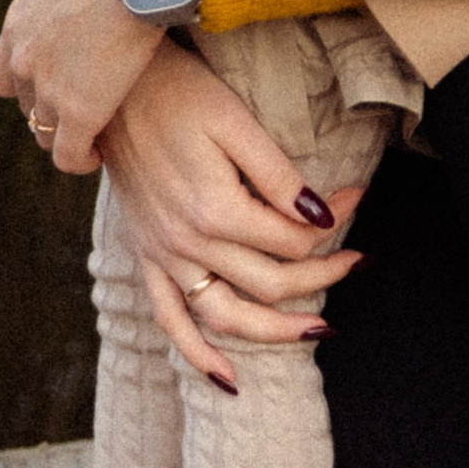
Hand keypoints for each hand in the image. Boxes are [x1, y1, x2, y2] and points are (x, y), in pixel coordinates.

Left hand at [0, 0, 157, 173]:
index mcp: (18, 25)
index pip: (4, 75)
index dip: (29, 82)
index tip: (57, 80)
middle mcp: (24, 62)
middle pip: (25, 105)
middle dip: (49, 107)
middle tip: (81, 104)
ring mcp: (49, 90)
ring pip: (44, 134)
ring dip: (65, 136)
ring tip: (92, 134)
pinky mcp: (80, 113)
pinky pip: (69, 156)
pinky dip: (81, 159)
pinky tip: (99, 152)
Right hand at [97, 37, 364, 387]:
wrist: (108, 90)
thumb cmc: (177, 94)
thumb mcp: (233, 120)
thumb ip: (276, 174)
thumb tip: (320, 217)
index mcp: (214, 209)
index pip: (291, 239)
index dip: (333, 221)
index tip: (356, 195)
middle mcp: (188, 243)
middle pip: (270, 282)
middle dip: (322, 274)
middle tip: (359, 259)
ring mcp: (164, 256)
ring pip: (226, 316)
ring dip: (275, 332)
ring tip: (320, 329)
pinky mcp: (146, 257)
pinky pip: (170, 320)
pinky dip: (197, 355)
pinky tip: (228, 378)